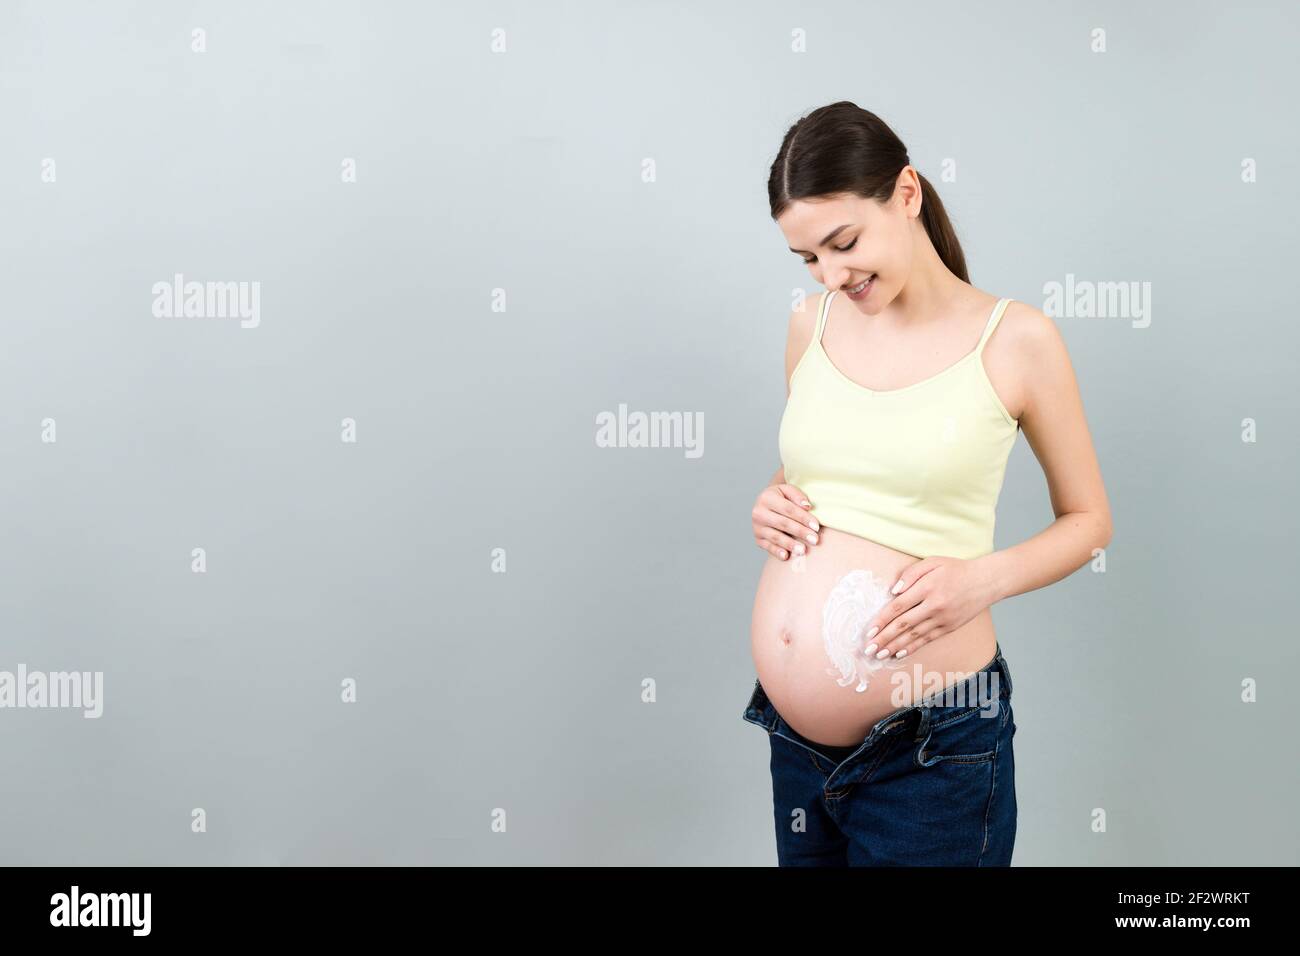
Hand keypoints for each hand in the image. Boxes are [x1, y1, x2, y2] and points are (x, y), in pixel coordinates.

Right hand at [751, 484, 819, 559]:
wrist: (765, 505)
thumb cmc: (782, 498)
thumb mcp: (787, 490)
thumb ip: (797, 496)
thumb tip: (807, 506)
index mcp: (766, 498)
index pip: (788, 509)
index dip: (803, 518)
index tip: (816, 526)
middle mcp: (758, 513)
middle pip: (783, 523)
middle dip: (800, 532)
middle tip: (815, 540)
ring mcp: (757, 527)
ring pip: (775, 537)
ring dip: (790, 544)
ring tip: (803, 550)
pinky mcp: (758, 539)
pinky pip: (768, 547)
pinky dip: (777, 552)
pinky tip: (787, 556)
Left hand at [862, 555, 996, 659]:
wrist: (986, 581)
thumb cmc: (956, 569)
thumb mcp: (932, 562)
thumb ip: (910, 574)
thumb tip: (893, 591)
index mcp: (927, 587)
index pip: (899, 606)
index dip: (882, 620)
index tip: (869, 630)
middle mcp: (934, 605)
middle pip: (903, 625)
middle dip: (883, 638)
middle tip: (868, 649)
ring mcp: (942, 619)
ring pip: (914, 635)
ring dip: (895, 646)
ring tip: (879, 654)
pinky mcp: (949, 627)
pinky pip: (927, 640)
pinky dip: (912, 648)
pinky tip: (899, 654)